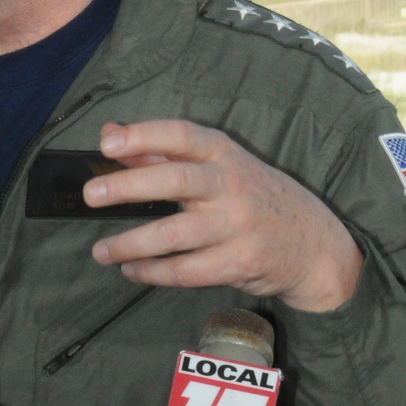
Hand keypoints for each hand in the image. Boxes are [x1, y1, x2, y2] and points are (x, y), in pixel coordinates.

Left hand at [82, 119, 362, 312]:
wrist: (314, 245)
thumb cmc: (256, 198)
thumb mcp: (221, 166)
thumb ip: (163, 151)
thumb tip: (109, 132)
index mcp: (224, 155)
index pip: (182, 135)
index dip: (144, 136)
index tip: (107, 142)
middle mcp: (231, 185)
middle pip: (176, 180)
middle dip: (129, 186)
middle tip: (91, 195)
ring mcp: (237, 226)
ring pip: (175, 234)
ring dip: (131, 244)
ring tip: (101, 251)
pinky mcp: (239, 263)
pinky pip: (186, 271)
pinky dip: (153, 272)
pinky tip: (132, 270)